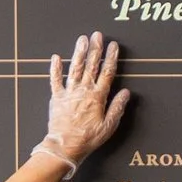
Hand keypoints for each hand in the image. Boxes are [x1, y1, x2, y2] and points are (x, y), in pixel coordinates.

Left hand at [42, 32, 131, 165]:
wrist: (64, 147)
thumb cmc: (87, 139)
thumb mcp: (108, 126)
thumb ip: (117, 107)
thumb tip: (126, 93)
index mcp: (97, 97)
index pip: (107, 73)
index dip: (111, 58)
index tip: (113, 46)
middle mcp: (83, 91)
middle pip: (91, 66)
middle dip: (95, 49)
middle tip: (97, 35)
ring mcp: (69, 92)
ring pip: (74, 68)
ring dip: (78, 52)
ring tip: (81, 39)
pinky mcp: (57, 98)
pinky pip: (55, 80)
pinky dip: (55, 69)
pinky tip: (55, 57)